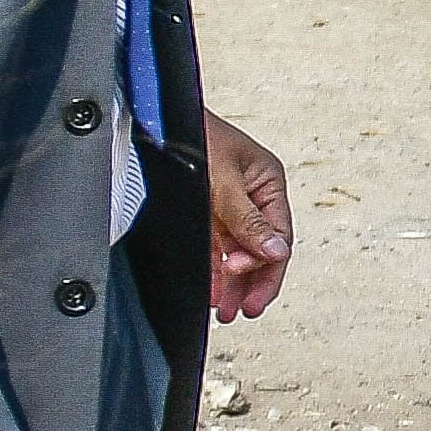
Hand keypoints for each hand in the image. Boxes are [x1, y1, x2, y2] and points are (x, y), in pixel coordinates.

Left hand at [205, 111, 291, 321]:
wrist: (152, 120)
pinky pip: (214, 247)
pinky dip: (214, 269)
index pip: (278, 235)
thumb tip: (276, 252)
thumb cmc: (193, 135)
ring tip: (226, 310)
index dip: (267, 266)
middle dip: (252, 282)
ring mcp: (227, 206)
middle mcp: (251, 197)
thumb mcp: (224, 181)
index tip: (250, 291)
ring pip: (237, 253)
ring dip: (233, 283)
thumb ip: (249, 220)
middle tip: (243, 310)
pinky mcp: (204, 212)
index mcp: (267, 183)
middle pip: (260, 249)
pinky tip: (211, 290)